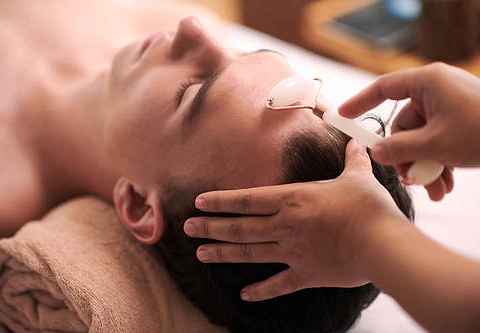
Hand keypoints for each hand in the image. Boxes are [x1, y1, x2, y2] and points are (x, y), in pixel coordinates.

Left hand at [184, 140, 408, 300]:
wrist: (381, 243)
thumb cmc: (368, 207)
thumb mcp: (357, 177)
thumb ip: (351, 159)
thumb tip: (356, 141)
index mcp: (291, 199)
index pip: (246, 199)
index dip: (220, 201)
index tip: (199, 202)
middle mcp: (284, 225)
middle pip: (239, 226)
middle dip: (210, 227)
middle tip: (187, 228)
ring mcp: (292, 252)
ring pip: (249, 253)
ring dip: (222, 253)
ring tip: (200, 254)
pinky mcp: (306, 274)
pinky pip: (278, 284)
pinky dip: (261, 291)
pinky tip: (244, 296)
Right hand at [339, 63, 479, 199]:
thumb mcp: (434, 144)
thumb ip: (398, 148)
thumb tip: (375, 152)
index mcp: (427, 82)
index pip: (382, 88)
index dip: (359, 103)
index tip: (341, 116)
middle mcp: (436, 90)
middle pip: (403, 125)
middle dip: (406, 156)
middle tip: (410, 179)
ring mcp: (450, 106)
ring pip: (421, 139)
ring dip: (424, 166)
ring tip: (434, 189)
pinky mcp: (460, 120)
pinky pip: (438, 141)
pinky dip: (438, 162)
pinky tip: (444, 185)